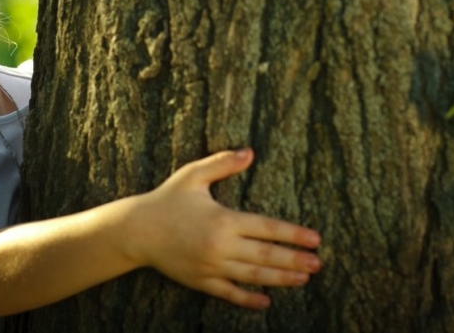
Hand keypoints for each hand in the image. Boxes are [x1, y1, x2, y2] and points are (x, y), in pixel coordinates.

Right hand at [128, 148, 321, 308]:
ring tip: (303, 279)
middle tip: (318, 264)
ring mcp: (211, 267)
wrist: (136, 230)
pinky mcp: (200, 281)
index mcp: (223, 219)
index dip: (293, 234)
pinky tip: (266, 302)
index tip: (315, 239)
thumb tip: (250, 151)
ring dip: (281, 278)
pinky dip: (249, 299)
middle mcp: (220, 246)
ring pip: (253, 276)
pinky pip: (229, 294)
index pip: (267, 228)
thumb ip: (222, 163)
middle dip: (295, 260)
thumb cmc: (166, 199)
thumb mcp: (193, 175)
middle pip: (266, 255)